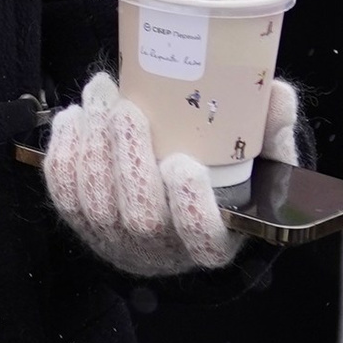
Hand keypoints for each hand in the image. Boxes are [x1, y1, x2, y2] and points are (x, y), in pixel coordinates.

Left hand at [41, 71, 276, 276]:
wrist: (170, 212)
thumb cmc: (222, 184)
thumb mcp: (260, 163)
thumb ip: (271, 132)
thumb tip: (278, 93)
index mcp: (213, 242)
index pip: (201, 236)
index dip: (190, 204)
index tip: (184, 162)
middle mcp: (161, 249)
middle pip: (139, 216)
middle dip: (130, 158)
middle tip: (128, 109)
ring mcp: (115, 240)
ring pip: (95, 199)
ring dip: (94, 143)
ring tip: (102, 95)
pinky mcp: (79, 223)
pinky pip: (63, 190)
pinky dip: (65, 149)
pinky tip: (77, 116)